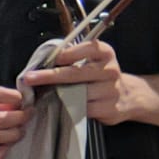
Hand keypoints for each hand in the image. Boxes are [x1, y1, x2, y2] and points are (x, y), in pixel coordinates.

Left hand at [22, 40, 146, 125]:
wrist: (129, 96)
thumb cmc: (100, 75)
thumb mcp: (93, 59)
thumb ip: (73, 56)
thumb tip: (43, 61)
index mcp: (105, 53)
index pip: (87, 49)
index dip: (68, 54)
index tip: (53, 58)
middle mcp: (110, 70)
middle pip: (76, 73)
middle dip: (49, 76)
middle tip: (29, 78)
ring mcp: (111, 90)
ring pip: (77, 94)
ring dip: (58, 94)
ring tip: (44, 94)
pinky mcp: (110, 109)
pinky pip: (83, 109)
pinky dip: (70, 108)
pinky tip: (63, 105)